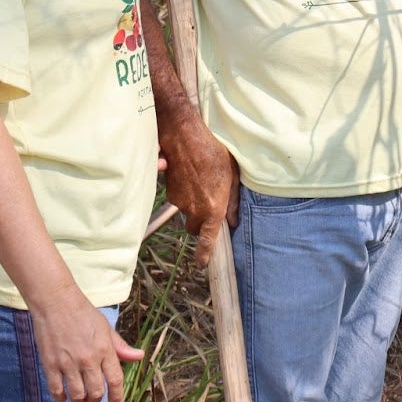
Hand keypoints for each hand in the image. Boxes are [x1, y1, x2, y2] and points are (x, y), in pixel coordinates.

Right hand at [30, 283, 144, 401]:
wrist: (56, 302)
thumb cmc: (83, 314)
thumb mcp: (106, 328)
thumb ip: (121, 346)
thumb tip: (139, 356)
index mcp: (104, 349)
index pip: (115, 380)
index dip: (117, 396)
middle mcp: (88, 359)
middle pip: (96, 392)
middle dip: (96, 400)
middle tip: (94, 399)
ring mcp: (68, 363)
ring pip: (77, 395)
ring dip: (80, 401)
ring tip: (80, 399)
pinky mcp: (50, 364)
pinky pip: (56, 390)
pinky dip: (61, 398)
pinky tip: (63, 396)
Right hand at [159, 110, 239, 266]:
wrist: (185, 137)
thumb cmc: (213, 153)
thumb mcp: (231, 176)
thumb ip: (232, 202)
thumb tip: (233, 221)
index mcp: (213, 208)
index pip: (208, 239)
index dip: (204, 253)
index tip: (202, 264)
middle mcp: (194, 210)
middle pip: (194, 227)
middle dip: (200, 222)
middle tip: (208, 206)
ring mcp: (179, 202)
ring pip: (186, 212)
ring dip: (192, 204)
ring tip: (200, 182)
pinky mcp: (169, 192)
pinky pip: (178, 199)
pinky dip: (183, 193)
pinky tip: (189, 176)